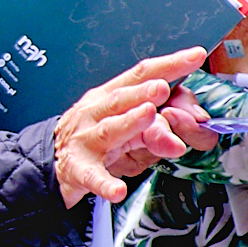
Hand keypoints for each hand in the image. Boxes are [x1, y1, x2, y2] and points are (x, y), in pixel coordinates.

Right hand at [55, 47, 208, 205]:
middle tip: (164, 87)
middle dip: (143, 91)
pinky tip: (118, 190)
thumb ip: (160, 128)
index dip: (169, 64)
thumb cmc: (93, 137)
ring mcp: (86, 140)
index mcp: (110, 96)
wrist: (53, 162)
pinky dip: (105, 183)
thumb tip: (187, 134)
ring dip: (129, 122)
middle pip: (121, 99)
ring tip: (148, 116)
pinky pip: (93, 177)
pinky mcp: (79, 170)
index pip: (141, 74)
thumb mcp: (128, 127)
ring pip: (109, 130)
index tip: (194, 56)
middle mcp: (96, 113)